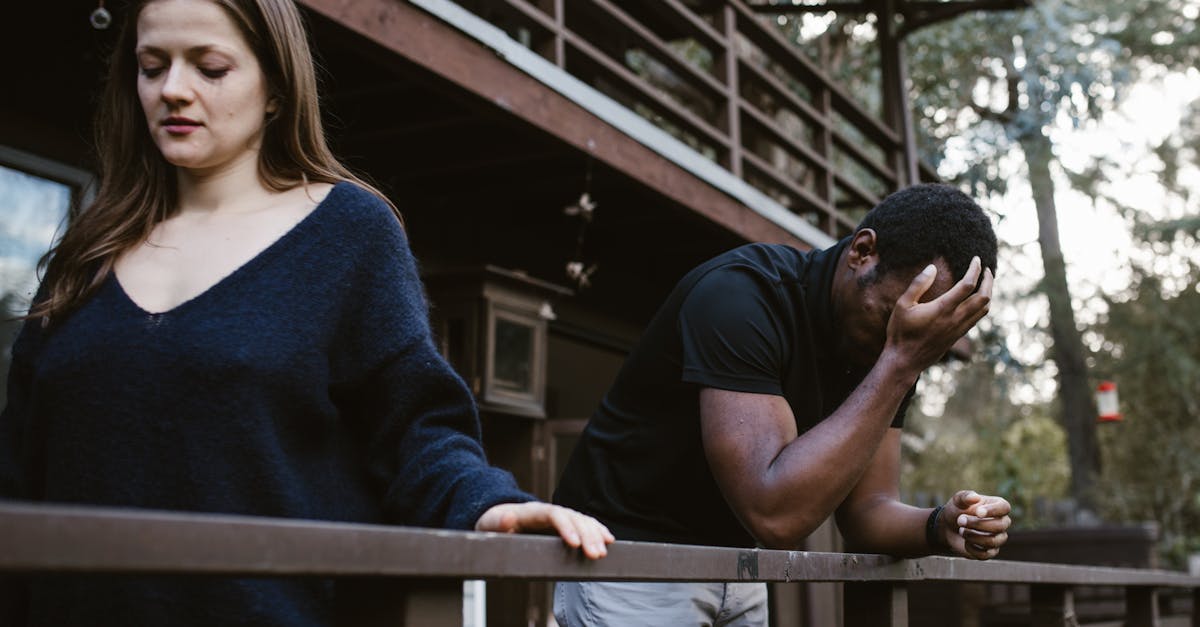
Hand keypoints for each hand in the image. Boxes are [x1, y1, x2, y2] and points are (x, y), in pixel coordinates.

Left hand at [475, 502, 614, 559]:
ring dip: (595, 535)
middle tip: (595, 554)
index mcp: (531, 511)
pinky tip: (609, 540)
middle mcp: (549, 511)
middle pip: (573, 517)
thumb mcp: (488, 525)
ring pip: (582, 520)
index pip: (553, 514)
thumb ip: (497, 523)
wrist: (496, 518)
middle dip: (586, 535)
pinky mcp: (564, 524)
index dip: (566, 527)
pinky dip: (597, 530)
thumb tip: (507, 519)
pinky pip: (584, 524)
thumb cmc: (492, 525)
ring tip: (602, 552)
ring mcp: (558, 516)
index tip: (575, 544)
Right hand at [885, 257, 992, 372]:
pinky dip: (982, 306)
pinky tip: (976, 301)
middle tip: (987, 269)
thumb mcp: (902, 305)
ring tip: (985, 282)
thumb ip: (918, 285)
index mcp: (943, 308)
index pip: (968, 285)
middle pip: (984, 297)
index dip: (975, 270)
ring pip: (984, 309)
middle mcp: (955, 318)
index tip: (977, 259)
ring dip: (988, 293)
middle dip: (988, 280)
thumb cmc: (901, 332)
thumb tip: (932, 268)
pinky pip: (977, 318)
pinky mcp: (958, 335)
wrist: (905, 360)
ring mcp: (959, 328)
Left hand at [939, 490, 1010, 559]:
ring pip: (993, 541)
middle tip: (960, 520)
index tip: (978, 512)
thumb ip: (965, 497)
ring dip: (974, 536)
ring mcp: (998, 538)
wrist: (948, 527)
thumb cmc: (957, 510)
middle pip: (1000, 526)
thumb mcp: (958, 500)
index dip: (993, 511)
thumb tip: (975, 497)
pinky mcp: (990, 551)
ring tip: (961, 530)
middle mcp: (1002, 522)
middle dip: (977, 524)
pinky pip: (986, 554)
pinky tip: (965, 542)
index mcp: (997, 506)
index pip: (1004, 507)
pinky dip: (972, 548)